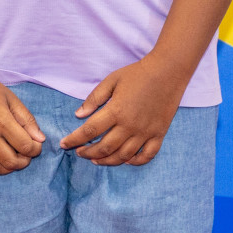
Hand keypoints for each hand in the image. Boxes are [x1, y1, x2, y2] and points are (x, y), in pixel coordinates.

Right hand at [0, 63, 45, 174]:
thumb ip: (27, 120)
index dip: (35, 149)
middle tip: (25, 154)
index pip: (25, 146)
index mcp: (2, 121)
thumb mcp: (12, 99)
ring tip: (11, 158)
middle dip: (24, 162)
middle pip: (11, 162)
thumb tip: (40, 139)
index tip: (35, 145)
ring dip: (8, 168)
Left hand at [60, 56, 187, 165]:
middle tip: (79, 153)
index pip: (90, 131)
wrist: (167, 71)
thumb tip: (78, 114)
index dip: (74, 140)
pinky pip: (147, 155)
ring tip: (96, 159)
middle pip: (105, 147)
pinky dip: (135, 161)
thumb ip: (94, 98)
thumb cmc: (137, 74)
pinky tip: (125, 160)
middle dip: (88, 152)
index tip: (64, 144)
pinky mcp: (159, 134)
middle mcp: (130, 125)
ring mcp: (145, 132)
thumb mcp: (111, 80)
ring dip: (107, 160)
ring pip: (123, 156)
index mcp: (116, 111)